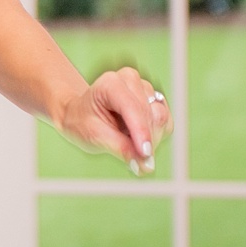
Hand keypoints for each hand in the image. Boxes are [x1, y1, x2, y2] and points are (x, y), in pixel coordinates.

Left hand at [56, 67, 170, 175]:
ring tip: (126, 141)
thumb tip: (146, 166)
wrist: (80, 114)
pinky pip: (165, 122)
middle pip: (152, 115)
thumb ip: (121, 149)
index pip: (133, 108)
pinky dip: (154, 135)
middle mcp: (130, 80)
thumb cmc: (82, 123)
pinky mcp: (154, 99)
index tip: (145, 154)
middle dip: (146, 141)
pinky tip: (135, 136)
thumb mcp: (94, 137)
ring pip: (162, 119)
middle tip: (133, 160)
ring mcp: (144, 88)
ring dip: (150, 139)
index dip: (141, 132)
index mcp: (110, 83)